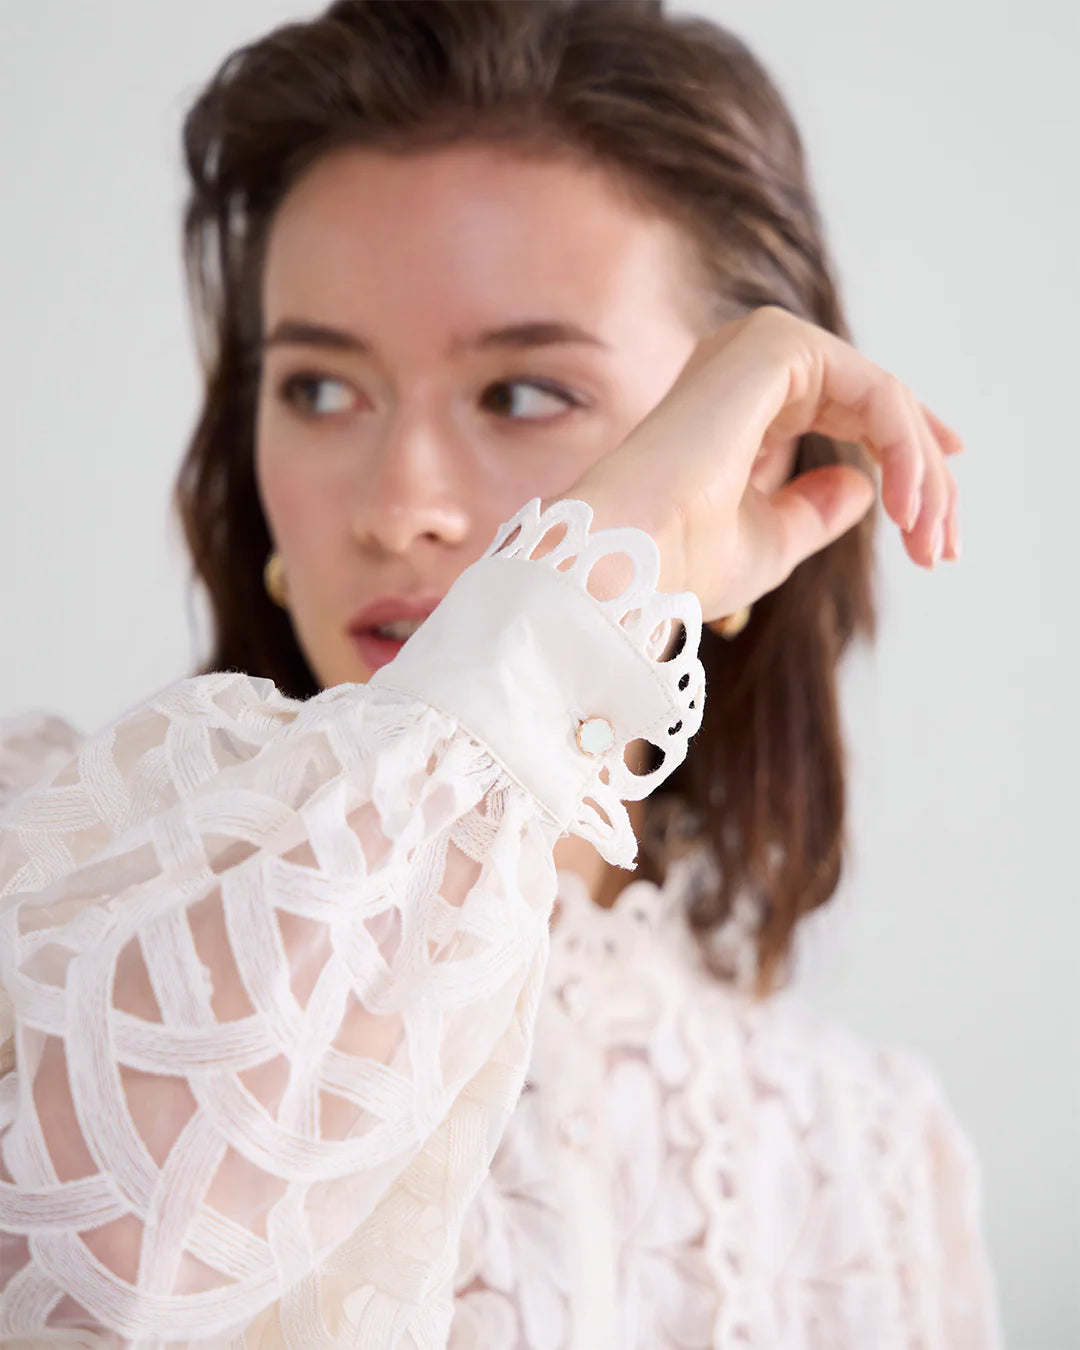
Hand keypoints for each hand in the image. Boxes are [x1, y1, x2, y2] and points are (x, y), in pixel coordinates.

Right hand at [549, 306, 963, 625]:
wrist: (628, 559)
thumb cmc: (681, 562)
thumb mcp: (771, 541)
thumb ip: (816, 509)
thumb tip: (864, 485)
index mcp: (737, 406)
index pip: (844, 411)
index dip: (902, 457)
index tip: (938, 517)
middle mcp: (746, 367)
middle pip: (872, 405)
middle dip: (921, 476)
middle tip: (943, 547)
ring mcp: (758, 348)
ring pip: (881, 396)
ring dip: (918, 469)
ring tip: (929, 538)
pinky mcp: (775, 345)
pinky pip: (873, 390)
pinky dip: (903, 447)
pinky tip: (908, 505)